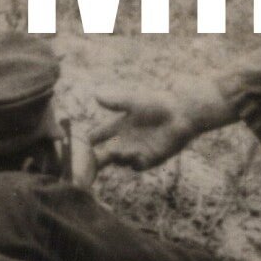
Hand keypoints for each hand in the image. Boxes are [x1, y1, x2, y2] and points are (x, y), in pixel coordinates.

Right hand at [91, 77, 233, 170]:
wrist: (182, 114)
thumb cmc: (159, 104)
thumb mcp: (135, 101)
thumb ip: (116, 101)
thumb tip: (96, 94)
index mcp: (120, 125)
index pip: (99, 135)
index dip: (89, 139)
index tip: (78, 142)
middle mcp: (126, 140)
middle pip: (104, 152)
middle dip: (94, 157)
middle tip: (84, 160)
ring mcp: (137, 151)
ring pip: (118, 160)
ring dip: (114, 157)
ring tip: (111, 152)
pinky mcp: (150, 158)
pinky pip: (136, 165)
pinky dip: (132, 162)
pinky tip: (131, 156)